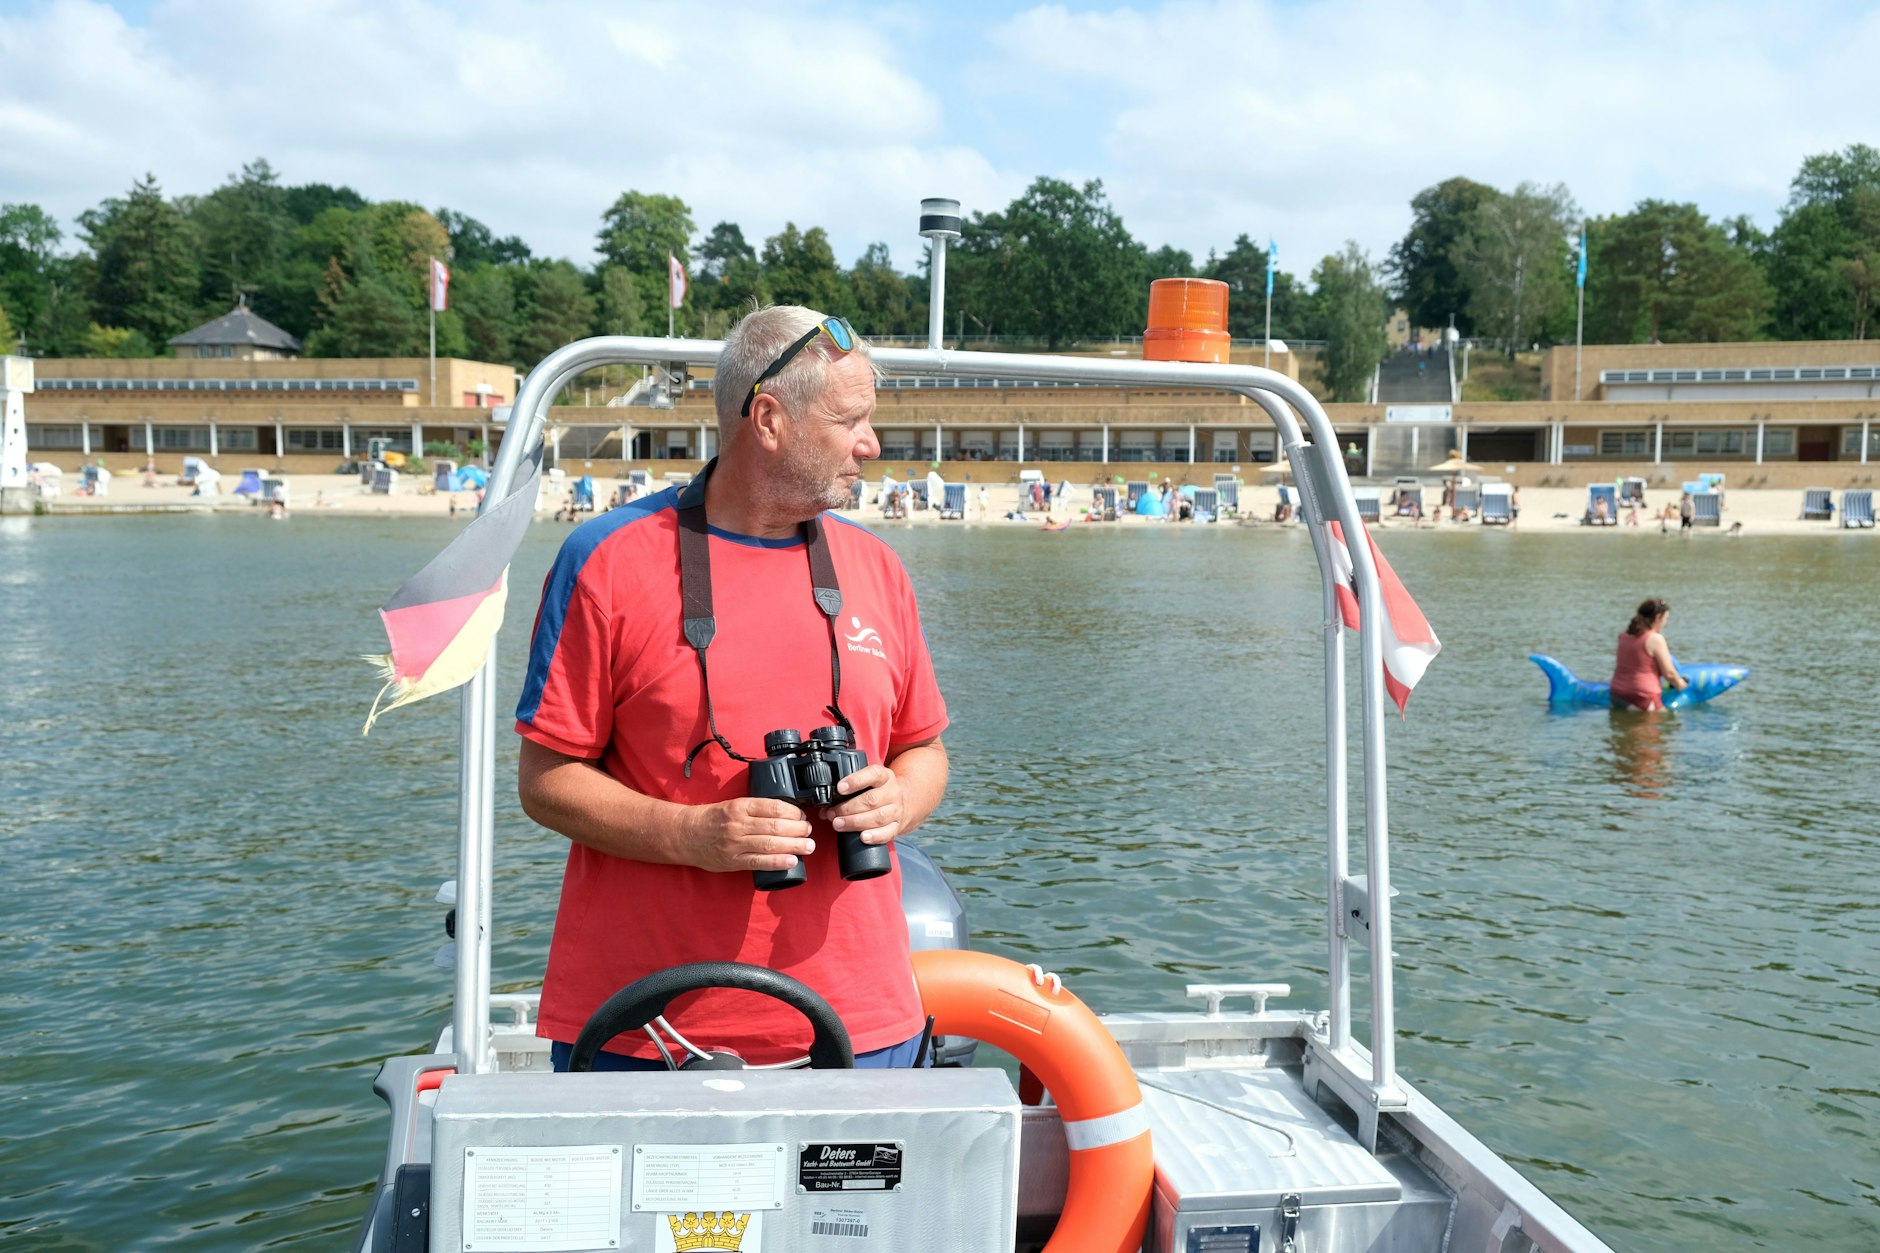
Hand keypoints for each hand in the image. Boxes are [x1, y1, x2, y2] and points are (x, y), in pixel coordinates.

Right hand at [684, 798, 813, 873]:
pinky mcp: (733, 861)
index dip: (793, 812)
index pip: (774, 807)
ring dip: (794, 845)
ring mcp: (736, 843)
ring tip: (808, 846)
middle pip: (776, 826)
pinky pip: (759, 862)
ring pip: (771, 844)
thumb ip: (755, 809)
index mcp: (740, 806)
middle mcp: (739, 824)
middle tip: (809, 831)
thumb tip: (785, 813)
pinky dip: (777, 862)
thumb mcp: (733, 805)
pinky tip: (791, 860)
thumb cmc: (712, 819)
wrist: (686, 834)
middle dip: (798, 829)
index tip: (802, 816)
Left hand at [821, 763, 904, 846]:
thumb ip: (849, 790)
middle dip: (848, 808)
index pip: (873, 774)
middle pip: (871, 800)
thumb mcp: (869, 782)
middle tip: (832, 813)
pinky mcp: (897, 826)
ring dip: (855, 822)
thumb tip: (824, 807)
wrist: (905, 801)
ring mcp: (896, 810)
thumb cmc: (878, 791)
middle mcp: (892, 792)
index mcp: (885, 777)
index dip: (856, 781)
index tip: (840, 788)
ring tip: (838, 824)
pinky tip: (862, 837)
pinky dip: (875, 836)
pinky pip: (888, 833)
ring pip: (878, 817)